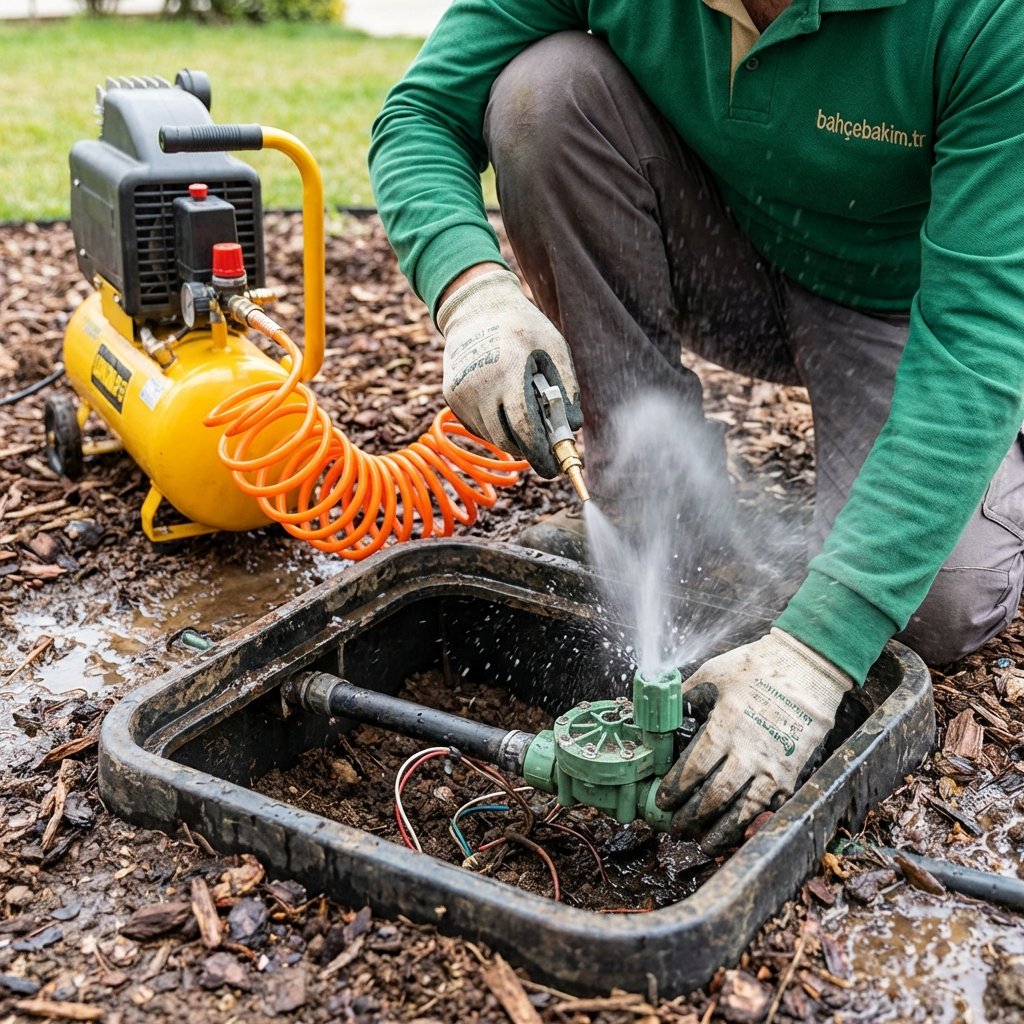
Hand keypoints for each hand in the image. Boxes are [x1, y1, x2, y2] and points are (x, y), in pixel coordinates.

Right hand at [436, 267, 581, 476]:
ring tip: (525, 414)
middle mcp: (480, 386)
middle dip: (529, 450)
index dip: (541, 454)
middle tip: (545, 448)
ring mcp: (461, 392)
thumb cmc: (522, 327)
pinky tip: (504, 403)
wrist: (476, 307)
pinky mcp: (452, 395)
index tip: (554, 468)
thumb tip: (573, 428)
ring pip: (492, 436)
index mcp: (508, 372)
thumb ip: (566, 388)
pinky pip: (478, 426)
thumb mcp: (554, 348)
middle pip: (507, 440)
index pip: (524, 429)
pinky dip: (495, 425)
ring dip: (512, 436)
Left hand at [655, 628, 852, 852]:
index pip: (693, 770)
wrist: (807, 670)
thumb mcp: (713, 674)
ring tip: (703, 843)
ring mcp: (772, 768)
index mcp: (725, 728)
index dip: (675, 789)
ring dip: (720, 832)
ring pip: (742, 811)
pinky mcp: (791, 775)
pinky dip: (752, 825)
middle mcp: (748, 753)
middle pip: (713, 797)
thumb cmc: (756, 668)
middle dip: (690, 816)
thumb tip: (663, 711)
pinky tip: (738, 833)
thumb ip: (686, 696)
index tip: (663, 800)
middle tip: (675, 826)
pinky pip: (769, 808)